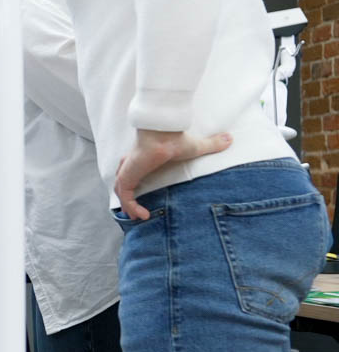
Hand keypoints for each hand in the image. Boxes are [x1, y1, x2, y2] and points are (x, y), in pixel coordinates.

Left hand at [115, 128, 231, 219]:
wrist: (163, 134)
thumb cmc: (174, 138)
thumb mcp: (195, 146)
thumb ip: (211, 144)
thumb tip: (230, 139)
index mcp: (142, 159)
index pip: (132, 173)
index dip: (134, 184)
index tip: (142, 197)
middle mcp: (131, 165)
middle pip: (123, 184)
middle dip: (126, 198)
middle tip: (135, 212)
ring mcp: (127, 172)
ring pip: (122, 192)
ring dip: (128, 206)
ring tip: (139, 217)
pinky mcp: (127, 177)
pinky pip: (126, 198)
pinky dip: (131, 207)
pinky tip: (143, 216)